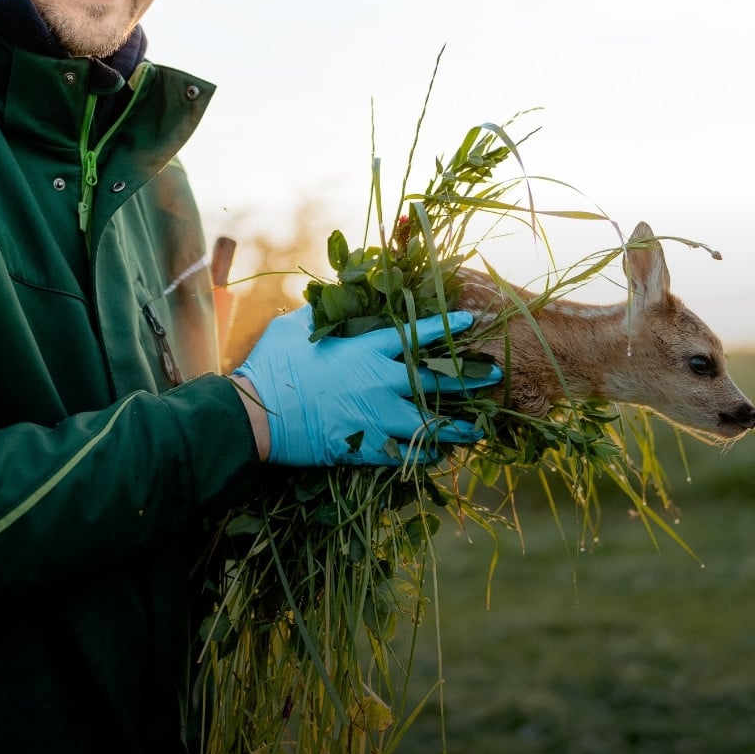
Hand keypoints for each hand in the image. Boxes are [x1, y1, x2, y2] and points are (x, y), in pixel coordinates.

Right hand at [233, 305, 498, 466]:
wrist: (258, 413)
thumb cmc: (274, 364)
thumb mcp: (297, 326)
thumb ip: (322, 314)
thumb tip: (330, 299)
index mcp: (366, 348)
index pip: (415, 334)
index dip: (445, 329)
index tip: (471, 323)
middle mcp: (379, 380)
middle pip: (435, 379)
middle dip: (470, 377)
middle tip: (496, 375)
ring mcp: (376, 415)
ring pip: (429, 422)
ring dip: (458, 426)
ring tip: (480, 428)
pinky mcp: (365, 445)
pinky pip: (406, 452)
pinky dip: (424, 453)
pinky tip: (439, 454)